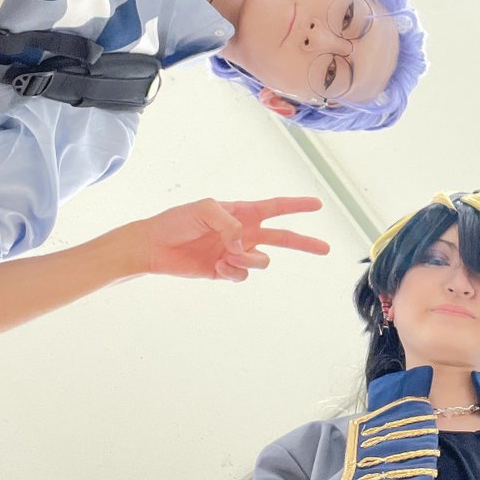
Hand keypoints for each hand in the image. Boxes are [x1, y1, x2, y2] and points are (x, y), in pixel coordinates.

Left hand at [139, 197, 329, 281]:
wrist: (154, 246)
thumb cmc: (177, 221)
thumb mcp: (204, 209)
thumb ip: (229, 222)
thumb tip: (244, 243)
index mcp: (242, 212)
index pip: (276, 207)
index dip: (297, 206)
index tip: (317, 204)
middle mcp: (244, 232)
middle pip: (282, 238)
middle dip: (304, 243)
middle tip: (325, 249)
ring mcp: (236, 253)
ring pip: (261, 261)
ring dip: (248, 259)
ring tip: (227, 254)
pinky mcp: (225, 271)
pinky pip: (242, 275)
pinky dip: (232, 271)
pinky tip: (216, 265)